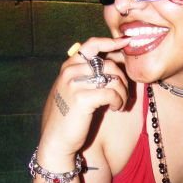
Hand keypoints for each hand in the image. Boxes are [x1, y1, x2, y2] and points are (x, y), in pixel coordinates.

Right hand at [39, 36, 130, 161]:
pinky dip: (119, 101)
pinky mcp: (82, 98)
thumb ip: (85, 76)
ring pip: (113, 78)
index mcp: (68, 66)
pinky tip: (116, 109)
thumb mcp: (72, 91)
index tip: (126, 41)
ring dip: (123, 93)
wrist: (56, 141)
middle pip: (109, 64)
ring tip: (120, 104)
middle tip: (125, 95)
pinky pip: (112, 93)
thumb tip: (111, 64)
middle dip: (123, 80)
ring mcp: (74, 83)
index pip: (92, 45)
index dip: (111, 41)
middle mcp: (70, 71)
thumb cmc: (67, 118)